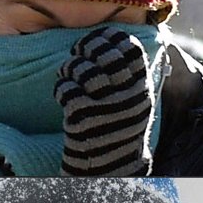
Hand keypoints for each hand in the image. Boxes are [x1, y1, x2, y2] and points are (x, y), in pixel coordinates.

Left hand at [54, 26, 153, 175]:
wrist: (110, 164)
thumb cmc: (120, 126)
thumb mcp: (136, 101)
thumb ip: (131, 75)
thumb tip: (115, 41)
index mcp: (142, 88)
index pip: (130, 49)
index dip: (111, 38)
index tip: (99, 38)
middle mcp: (127, 94)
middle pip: (106, 54)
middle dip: (88, 47)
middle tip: (79, 51)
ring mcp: (106, 105)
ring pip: (83, 68)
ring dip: (71, 67)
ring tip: (69, 73)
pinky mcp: (83, 116)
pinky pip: (67, 88)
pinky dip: (61, 87)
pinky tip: (64, 93)